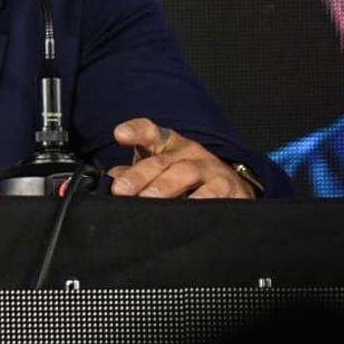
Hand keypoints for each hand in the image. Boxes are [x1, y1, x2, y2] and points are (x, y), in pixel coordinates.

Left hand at [106, 118, 257, 199]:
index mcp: (169, 145)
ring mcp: (210, 168)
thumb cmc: (185, 182)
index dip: (136, 132)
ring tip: (148, 200)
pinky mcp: (228, 187)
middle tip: (120, 190)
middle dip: (140, 175)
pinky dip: (201, 201)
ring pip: (186, 173)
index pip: (150, 132)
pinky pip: (214, 193)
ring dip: (165, 187)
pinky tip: (188, 212)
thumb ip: (134, 176)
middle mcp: (189, 153)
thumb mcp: (159, 174)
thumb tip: (112, 181)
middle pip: (162, 161)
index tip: (119, 134)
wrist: (231, 190)